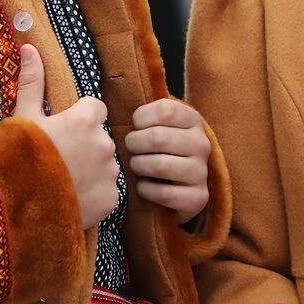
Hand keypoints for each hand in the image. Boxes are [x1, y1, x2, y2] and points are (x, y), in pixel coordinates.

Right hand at [12, 44, 118, 229]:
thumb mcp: (22, 117)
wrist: (13, 207)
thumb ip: (32, 82)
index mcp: (86, 119)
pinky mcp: (112, 200)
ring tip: (61, 182)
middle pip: (99, 137)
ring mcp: (110, 173)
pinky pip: (106, 191)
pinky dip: (92, 194)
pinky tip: (69, 199)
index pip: (94, 108)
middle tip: (57, 160)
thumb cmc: (15, 157)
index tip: (60, 130)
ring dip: (90, 170)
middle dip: (84, 145)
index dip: (77, 118)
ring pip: (105, 165)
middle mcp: (105, 143)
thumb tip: (30, 48)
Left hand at [124, 99, 210, 223]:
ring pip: (160, 166)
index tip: (135, 127)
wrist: (180, 186)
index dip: (141, 118)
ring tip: (136, 166)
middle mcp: (202, 144)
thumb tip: (101, 105)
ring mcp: (201, 172)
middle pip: (159, 138)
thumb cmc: (158, 149)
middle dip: (134, 144)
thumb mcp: (157, 125)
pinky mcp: (198, 197)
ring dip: (139, 167)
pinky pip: (164, 193)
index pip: (165, 110)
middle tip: (129, 149)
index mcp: (193, 120)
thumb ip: (143, 114)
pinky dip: (145, 190)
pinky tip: (143, 186)